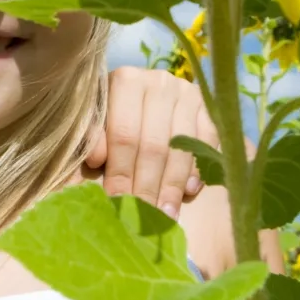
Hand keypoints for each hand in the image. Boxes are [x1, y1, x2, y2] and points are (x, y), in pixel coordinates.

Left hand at [90, 67, 215, 218]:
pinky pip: (207, 142)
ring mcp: (186, 93)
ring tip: (165, 215)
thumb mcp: (96, 122)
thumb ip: (92, 139)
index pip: (124, 135)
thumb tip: (96, 160)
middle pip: (153, 144)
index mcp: (125, 80)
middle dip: (146, 186)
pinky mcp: (208, 106)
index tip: (118, 203)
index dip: (120, 172)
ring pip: (180, 148)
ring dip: (171, 186)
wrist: (143, 95)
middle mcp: (159, 82)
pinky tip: (188, 192)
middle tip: (143, 219)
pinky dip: (197, 169)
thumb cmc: (112, 115)